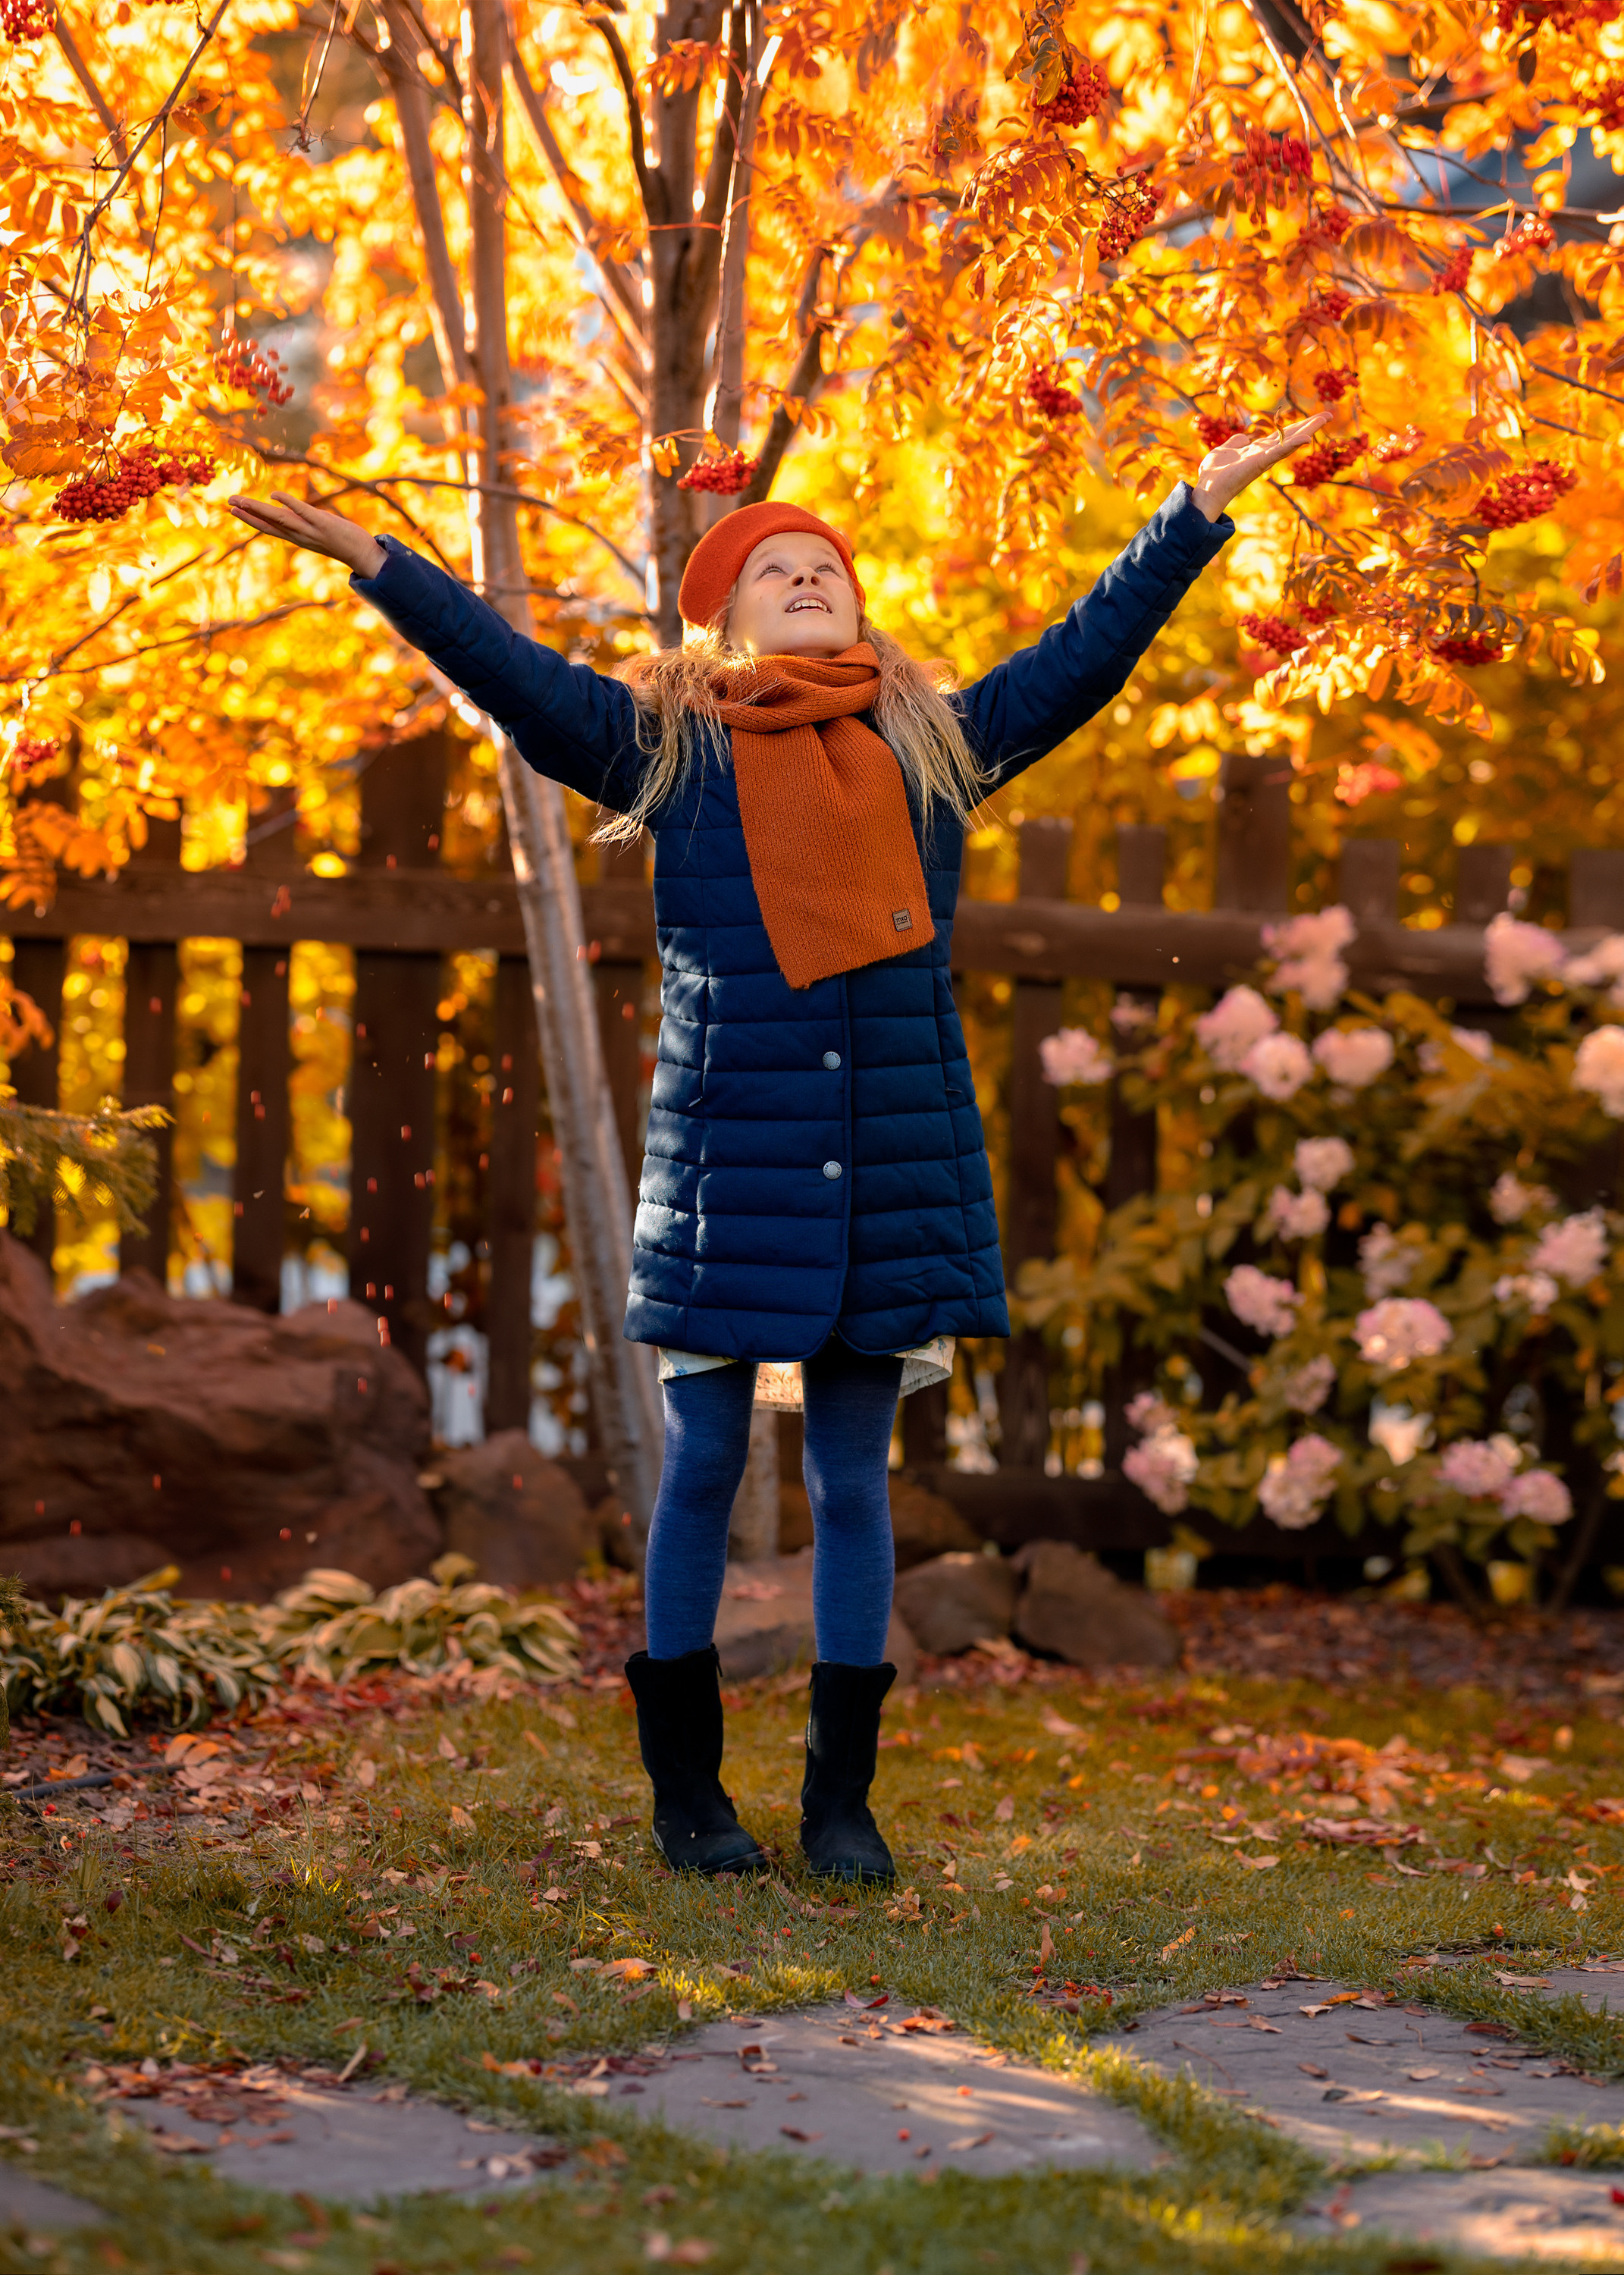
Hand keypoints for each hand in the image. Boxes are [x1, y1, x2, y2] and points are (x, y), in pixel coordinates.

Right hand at [226, 489, 386, 578]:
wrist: (364, 556)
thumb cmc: (344, 543)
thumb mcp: (319, 534)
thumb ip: (304, 524)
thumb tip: (292, 513)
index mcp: (298, 538)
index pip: (269, 528)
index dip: (251, 519)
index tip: (234, 510)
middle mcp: (300, 536)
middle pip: (268, 524)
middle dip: (247, 513)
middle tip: (228, 503)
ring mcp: (310, 530)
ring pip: (279, 518)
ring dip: (258, 508)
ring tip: (241, 500)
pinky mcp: (323, 524)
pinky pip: (303, 512)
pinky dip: (288, 503)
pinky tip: (274, 494)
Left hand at [1191, 411, 1332, 521]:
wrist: (1207, 490)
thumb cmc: (1214, 474)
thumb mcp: (1225, 451)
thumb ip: (1236, 443)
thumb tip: (1244, 438)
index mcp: (1257, 451)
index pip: (1280, 436)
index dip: (1296, 427)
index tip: (1311, 418)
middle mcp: (1264, 455)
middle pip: (1291, 436)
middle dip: (1309, 425)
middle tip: (1328, 415)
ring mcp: (1264, 459)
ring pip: (1290, 442)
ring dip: (1308, 430)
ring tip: (1324, 419)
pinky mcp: (1260, 463)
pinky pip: (1279, 452)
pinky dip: (1293, 444)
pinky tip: (1307, 438)